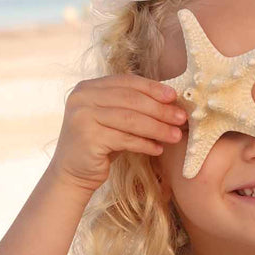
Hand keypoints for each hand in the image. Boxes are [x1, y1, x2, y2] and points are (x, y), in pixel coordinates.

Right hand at [49, 72, 187, 192]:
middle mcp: (83, 97)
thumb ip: (131, 106)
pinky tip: (158, 149)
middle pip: (131, 100)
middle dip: (160, 109)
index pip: (126, 82)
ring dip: (157, 128)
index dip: (152, 88)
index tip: (174, 96)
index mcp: (89, 87)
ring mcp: (83, 117)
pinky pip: (125, 139)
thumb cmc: (100, 145)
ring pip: (130, 119)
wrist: (73, 173)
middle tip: (181, 118)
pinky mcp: (88, 138)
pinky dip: (144, 144)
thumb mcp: (113, 120)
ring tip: (176, 135)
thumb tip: (170, 100)